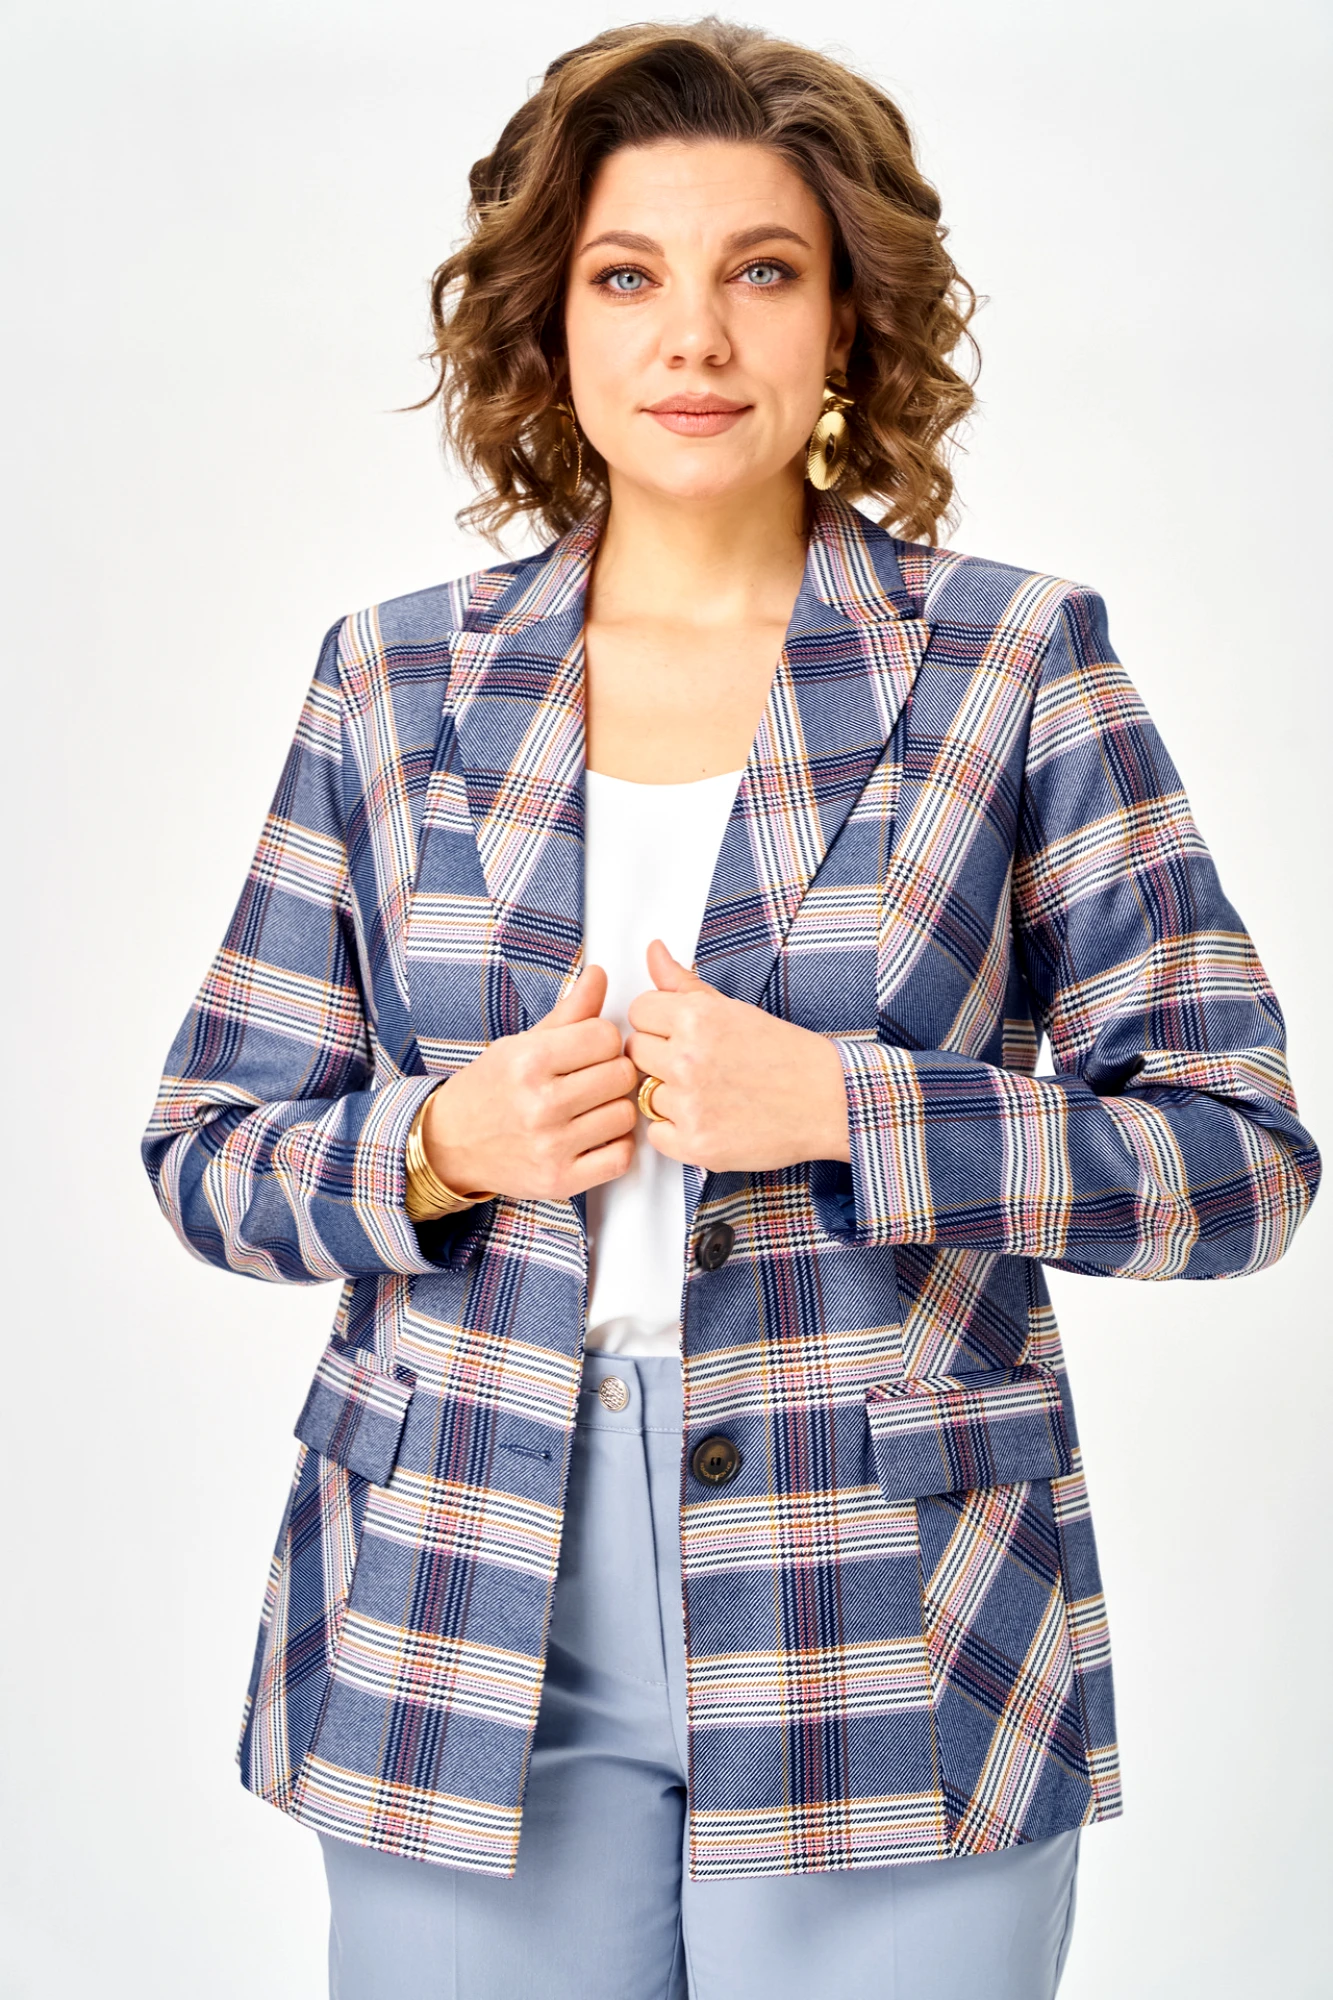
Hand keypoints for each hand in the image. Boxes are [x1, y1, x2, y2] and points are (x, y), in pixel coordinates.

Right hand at [421, 965, 638, 1200]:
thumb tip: (601, 974)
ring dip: (614, 1109)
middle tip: (591, 1079)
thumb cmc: (490, 1089)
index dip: (603, 1040)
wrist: (450, 1144)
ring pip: (625, 1115)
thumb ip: (569, 1012)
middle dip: (612, 1072)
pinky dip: (614, 1146)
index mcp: (529, 1061)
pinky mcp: (560, 1180)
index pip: (606, 1036)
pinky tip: (593, 1136)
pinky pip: (620, 1157)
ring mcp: (551, 1146)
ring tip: (590, 1108)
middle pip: (622, 1075)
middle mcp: (540, 1104)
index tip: (588, 1050)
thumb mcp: (522, 1044)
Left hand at [625, 939, 851, 1172]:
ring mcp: (690, 1104)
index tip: (679, 1033)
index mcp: (696, 1018)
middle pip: (636, 1053)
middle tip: (698, 1064)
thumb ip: (683, 983)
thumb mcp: (733, 1008)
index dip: (658, 1023)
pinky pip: (655, 1135)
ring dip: (669, 1096)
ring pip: (645, 1094)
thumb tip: (653, 951)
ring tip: (709, 1093)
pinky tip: (707, 1119)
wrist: (828, 1102)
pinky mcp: (695, 1144)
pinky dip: (675, 1132)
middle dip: (660, 1057)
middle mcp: (687, 1059)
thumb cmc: (786, 1055)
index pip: (638, 1012)